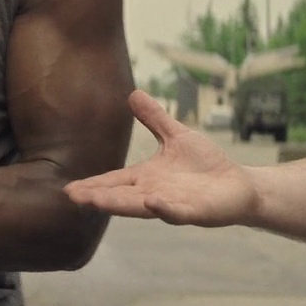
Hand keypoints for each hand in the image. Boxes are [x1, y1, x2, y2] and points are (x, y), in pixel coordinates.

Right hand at [63, 90, 258, 226]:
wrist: (237, 184)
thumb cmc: (205, 165)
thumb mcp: (176, 136)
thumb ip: (154, 119)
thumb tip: (132, 93)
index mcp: (147, 178)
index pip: (115, 181)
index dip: (93, 185)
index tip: (69, 189)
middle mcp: (154, 193)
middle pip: (121, 197)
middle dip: (98, 197)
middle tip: (72, 197)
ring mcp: (173, 204)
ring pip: (141, 206)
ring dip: (120, 205)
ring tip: (96, 202)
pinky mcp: (194, 212)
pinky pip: (177, 212)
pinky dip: (165, 209)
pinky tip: (152, 202)